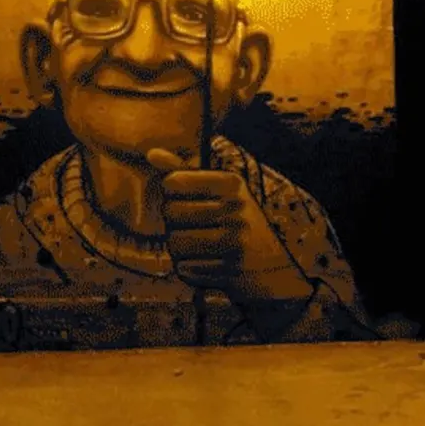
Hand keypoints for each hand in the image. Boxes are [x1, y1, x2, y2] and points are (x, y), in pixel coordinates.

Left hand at [147, 148, 312, 300]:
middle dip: (173, 221)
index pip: (172, 182)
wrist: (273, 265)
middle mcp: (235, 210)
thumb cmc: (237, 219)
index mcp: (231, 183)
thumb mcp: (218, 189)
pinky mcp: (229, 271)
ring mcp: (234, 241)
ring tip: (197, 244)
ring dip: (179, 246)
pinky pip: (184, 268)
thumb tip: (151, 154)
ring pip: (174, 242)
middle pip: (170, 212)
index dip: (171, 191)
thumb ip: (182, 171)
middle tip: (191, 224)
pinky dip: (189, 267)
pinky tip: (206, 262)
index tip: (185, 197)